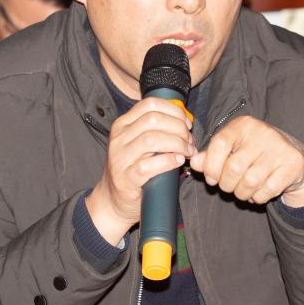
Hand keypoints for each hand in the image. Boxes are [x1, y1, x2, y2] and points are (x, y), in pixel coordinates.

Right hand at [86, 97, 194, 243]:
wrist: (114, 200)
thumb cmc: (133, 169)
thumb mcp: (139, 143)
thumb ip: (156, 130)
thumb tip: (186, 122)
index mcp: (123, 124)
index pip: (149, 104)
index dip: (173, 111)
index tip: (186, 123)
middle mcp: (119, 138)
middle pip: (153, 120)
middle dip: (178, 128)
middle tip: (189, 141)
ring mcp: (120, 158)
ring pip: (151, 140)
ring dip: (176, 144)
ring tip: (187, 152)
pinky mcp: (125, 178)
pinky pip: (149, 165)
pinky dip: (168, 161)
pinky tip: (178, 161)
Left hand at [189, 117, 303, 207]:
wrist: (291, 156)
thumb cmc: (254, 153)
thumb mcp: (232, 149)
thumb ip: (210, 156)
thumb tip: (193, 162)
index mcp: (243, 125)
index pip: (219, 144)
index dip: (211, 166)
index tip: (211, 178)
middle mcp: (262, 133)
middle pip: (233, 168)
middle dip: (226, 185)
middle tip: (229, 186)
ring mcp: (279, 148)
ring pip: (250, 182)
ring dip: (241, 193)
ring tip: (243, 190)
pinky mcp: (292, 164)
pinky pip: (266, 191)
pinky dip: (258, 198)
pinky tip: (259, 192)